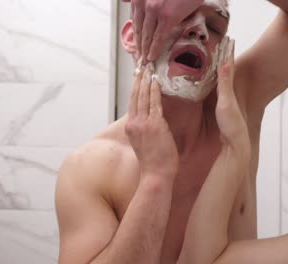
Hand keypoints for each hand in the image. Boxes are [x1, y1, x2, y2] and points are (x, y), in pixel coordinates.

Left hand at [122, 0, 203, 61]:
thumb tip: (124, 1)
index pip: (134, 19)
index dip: (135, 33)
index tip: (136, 42)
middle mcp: (143, 2)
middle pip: (138, 28)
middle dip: (139, 44)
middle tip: (139, 55)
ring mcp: (154, 10)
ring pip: (147, 35)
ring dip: (145, 49)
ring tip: (145, 59)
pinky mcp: (167, 17)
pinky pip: (158, 37)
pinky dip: (154, 49)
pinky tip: (152, 56)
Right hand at [125, 64, 178, 179]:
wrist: (156, 174)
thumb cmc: (153, 162)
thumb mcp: (143, 143)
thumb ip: (144, 129)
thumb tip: (150, 120)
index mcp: (131, 127)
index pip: (132, 102)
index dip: (134, 87)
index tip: (137, 76)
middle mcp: (134, 123)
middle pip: (134, 96)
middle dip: (138, 79)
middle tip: (141, 65)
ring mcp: (143, 124)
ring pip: (142, 97)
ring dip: (145, 80)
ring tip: (148, 68)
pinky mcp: (155, 125)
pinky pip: (154, 103)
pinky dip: (154, 91)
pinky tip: (156, 81)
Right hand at [215, 39, 250, 157]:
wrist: (235, 144)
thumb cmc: (231, 125)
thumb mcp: (226, 103)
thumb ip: (225, 84)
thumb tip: (225, 64)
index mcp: (230, 90)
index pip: (228, 67)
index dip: (228, 54)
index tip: (229, 40)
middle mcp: (230, 94)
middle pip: (226, 72)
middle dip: (225, 59)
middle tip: (224, 46)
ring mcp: (227, 102)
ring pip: (223, 82)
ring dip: (220, 71)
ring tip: (217, 61)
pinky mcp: (222, 110)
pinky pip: (218, 91)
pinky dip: (216, 84)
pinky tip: (212, 86)